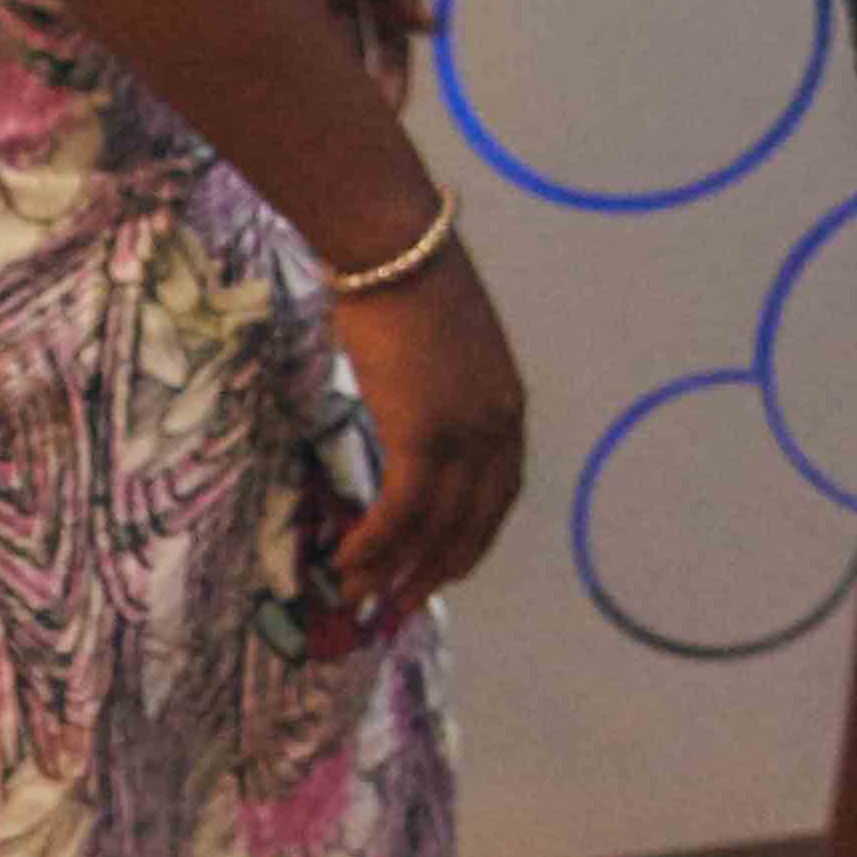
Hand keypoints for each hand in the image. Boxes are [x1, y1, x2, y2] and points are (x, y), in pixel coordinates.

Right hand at [325, 248, 527, 622]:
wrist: (394, 251)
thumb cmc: (406, 288)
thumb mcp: (440, 350)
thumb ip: (438, 393)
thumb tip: (408, 420)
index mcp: (507, 405)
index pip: (501, 492)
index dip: (474, 536)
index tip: (449, 566)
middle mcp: (497, 425)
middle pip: (474, 519)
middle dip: (438, 568)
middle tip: (402, 605)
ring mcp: (465, 431)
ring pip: (435, 523)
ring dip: (397, 566)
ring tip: (362, 595)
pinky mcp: (424, 432)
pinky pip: (402, 508)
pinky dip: (376, 541)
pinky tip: (348, 560)